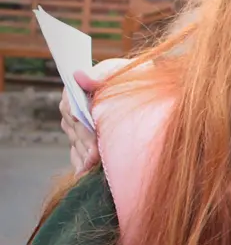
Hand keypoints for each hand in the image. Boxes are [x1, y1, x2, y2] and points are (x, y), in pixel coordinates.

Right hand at [60, 59, 128, 173]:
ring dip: (82, 157)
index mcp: (77, 89)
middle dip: (85, 145)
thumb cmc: (135, 75)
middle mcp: (72, 107)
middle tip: (94, 160)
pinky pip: (76, 151)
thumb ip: (101, 76)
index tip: (92, 139)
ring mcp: (75, 123)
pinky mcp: (83, 136)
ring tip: (89, 169)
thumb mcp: (123, 71)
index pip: (73, 109)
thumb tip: (79, 76)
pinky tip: (84, 173)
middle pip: (75, 129)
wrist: (144, 84)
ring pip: (75, 142)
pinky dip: (81, 162)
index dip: (83, 125)